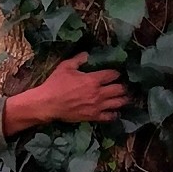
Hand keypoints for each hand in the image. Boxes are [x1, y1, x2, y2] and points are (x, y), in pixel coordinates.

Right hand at [2, 54, 128, 136]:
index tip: (116, 73)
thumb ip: (78, 59)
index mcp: (93, 79)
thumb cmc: (56, 84)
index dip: (117, 73)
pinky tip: (115, 111)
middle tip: (122, 86)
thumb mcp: (65, 67)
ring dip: (122, 99)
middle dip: (123, 87)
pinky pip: (109, 116)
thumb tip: (87, 54)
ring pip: (118, 103)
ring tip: (124, 98)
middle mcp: (98, 93)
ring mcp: (97, 106)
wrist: (48, 104)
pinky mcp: (93, 116)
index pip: (112, 74)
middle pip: (119, 89)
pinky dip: (114, 114)